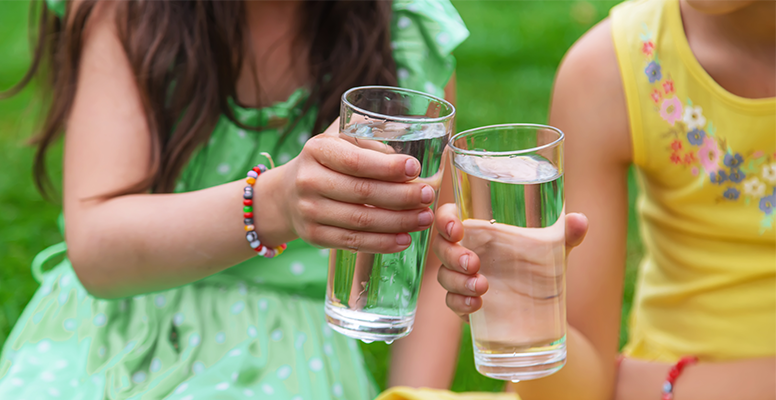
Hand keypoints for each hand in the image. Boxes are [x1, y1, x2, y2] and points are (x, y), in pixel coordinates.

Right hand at [276, 119, 436, 252]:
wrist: (286, 195)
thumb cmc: (327, 164)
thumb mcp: (339, 142)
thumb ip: (369, 142)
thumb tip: (409, 161)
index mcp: (316, 149)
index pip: (356, 161)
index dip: (388, 167)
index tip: (415, 169)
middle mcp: (308, 180)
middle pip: (363, 193)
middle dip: (402, 196)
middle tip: (428, 195)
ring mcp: (309, 211)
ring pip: (361, 220)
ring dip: (399, 222)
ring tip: (424, 218)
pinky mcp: (313, 236)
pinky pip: (353, 241)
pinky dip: (382, 243)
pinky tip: (405, 239)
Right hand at [433, 203, 588, 320]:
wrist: (545, 309)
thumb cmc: (541, 266)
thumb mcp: (555, 248)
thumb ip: (566, 234)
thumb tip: (580, 220)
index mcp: (480, 231)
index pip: (449, 217)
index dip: (445, 219)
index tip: (458, 228)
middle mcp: (467, 251)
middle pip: (442, 247)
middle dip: (452, 254)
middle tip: (475, 263)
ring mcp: (463, 279)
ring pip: (444, 275)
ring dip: (457, 280)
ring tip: (483, 286)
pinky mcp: (465, 303)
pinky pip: (452, 302)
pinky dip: (460, 302)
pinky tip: (477, 305)